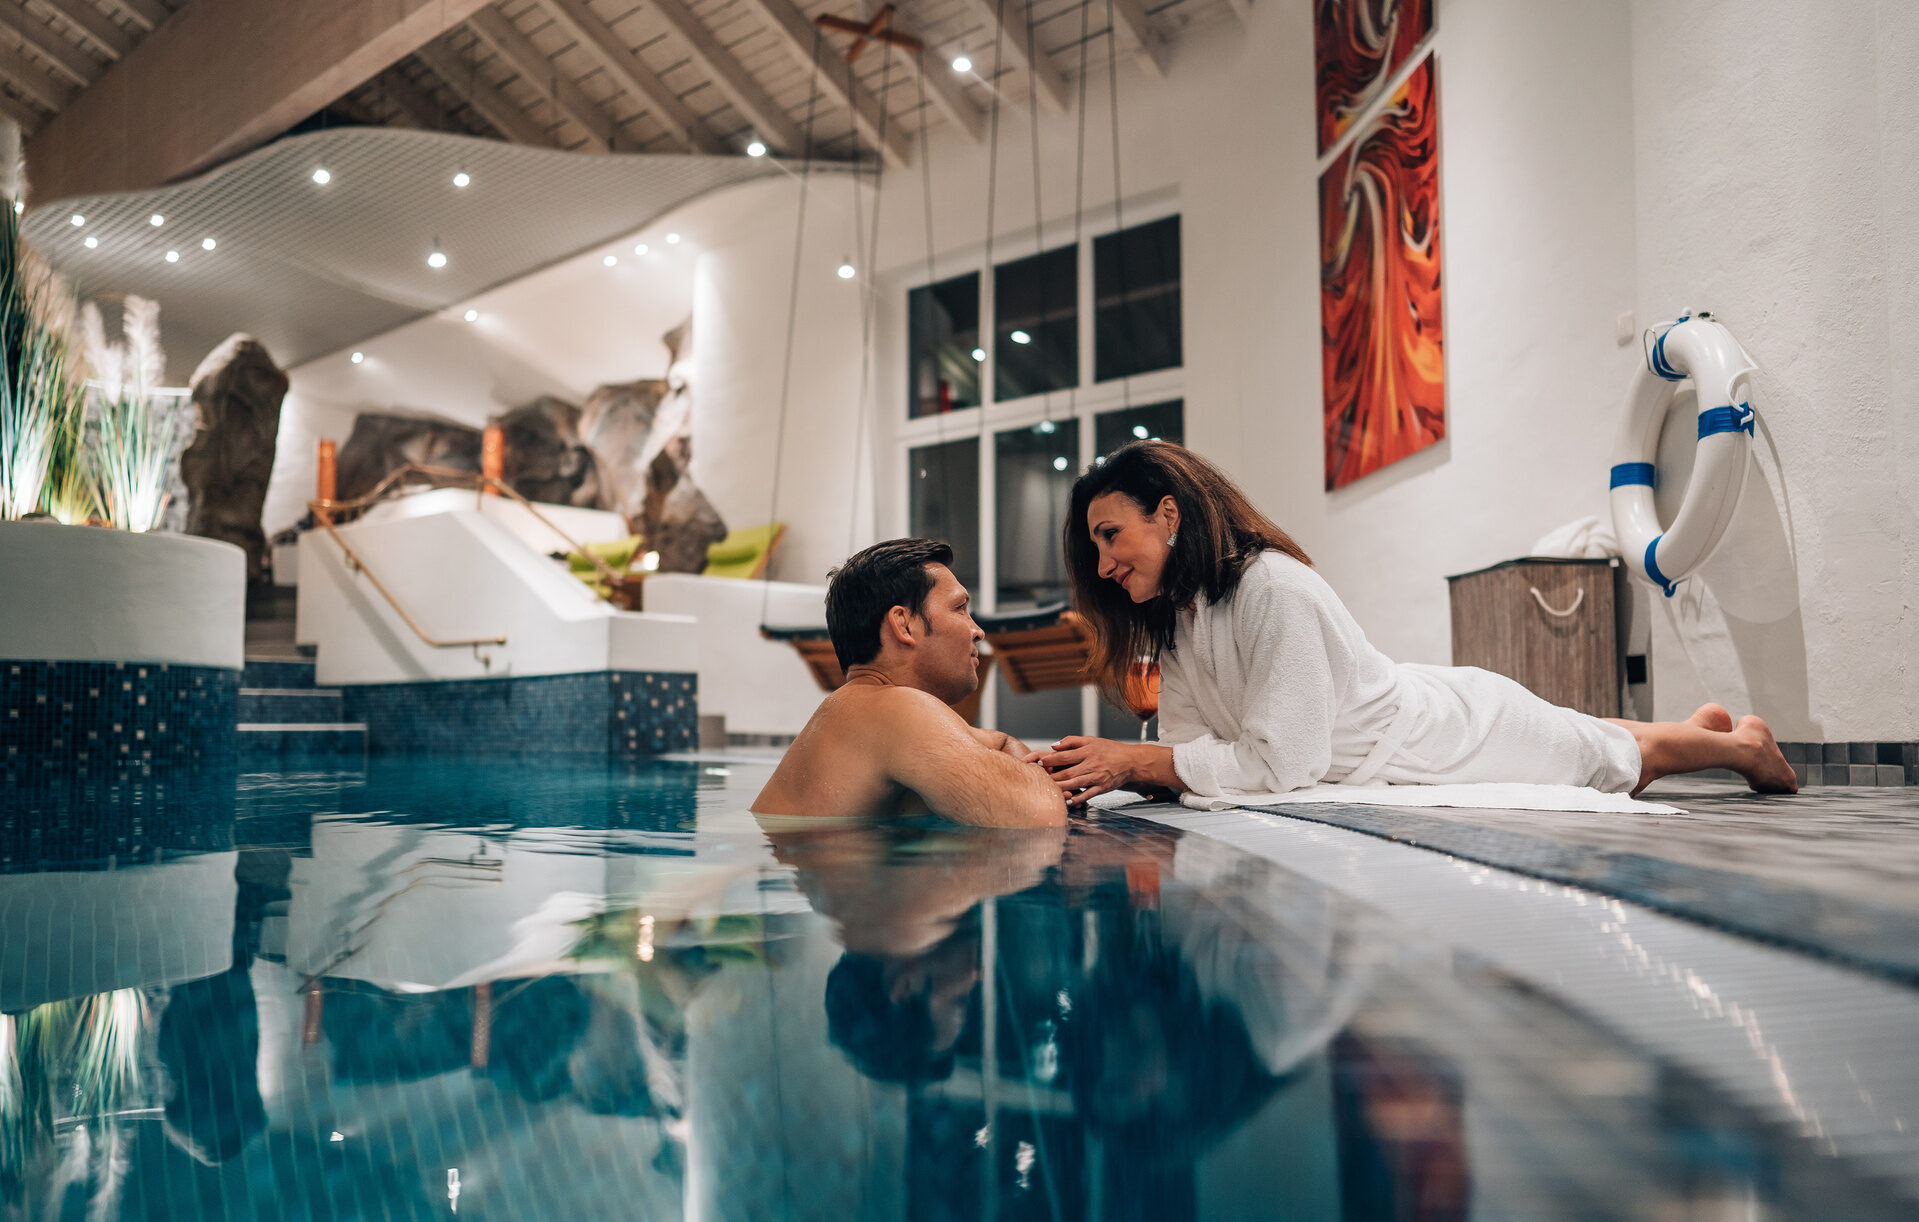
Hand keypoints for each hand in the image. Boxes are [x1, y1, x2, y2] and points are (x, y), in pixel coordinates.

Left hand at [1022, 736, 1150, 806]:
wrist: (1131, 762)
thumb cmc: (1109, 750)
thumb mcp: (1091, 740)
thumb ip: (1071, 742)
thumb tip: (1053, 746)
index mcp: (1087, 751)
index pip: (1064, 756)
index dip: (1050, 759)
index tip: (1037, 762)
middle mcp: (1091, 764)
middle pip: (1067, 772)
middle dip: (1051, 777)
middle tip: (1037, 780)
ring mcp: (1097, 777)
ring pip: (1075, 784)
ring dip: (1061, 788)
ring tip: (1048, 791)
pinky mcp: (1102, 788)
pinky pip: (1088, 794)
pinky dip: (1078, 798)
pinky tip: (1068, 801)